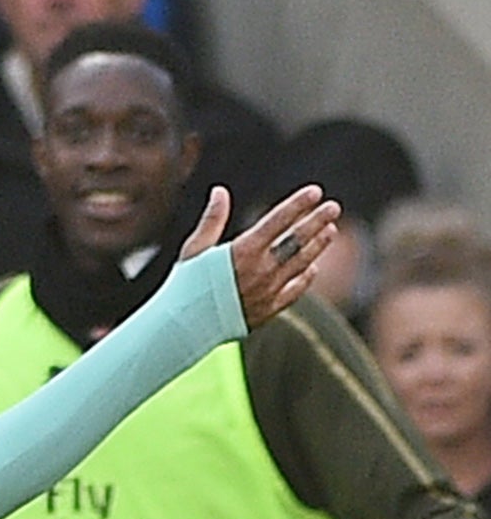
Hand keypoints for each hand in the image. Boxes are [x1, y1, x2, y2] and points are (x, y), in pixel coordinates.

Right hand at [189, 183, 340, 328]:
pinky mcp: (270, 309)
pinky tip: (313, 267)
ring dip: (317, 245)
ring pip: (301, 263)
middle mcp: (261, 269)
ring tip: (330, 230)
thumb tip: (220, 191)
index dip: (297, 205)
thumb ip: (212, 219)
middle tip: (333, 207)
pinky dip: (306, 277)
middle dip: (316, 221)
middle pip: (296, 241)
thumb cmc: (185, 285)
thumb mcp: (194, 248)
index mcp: (242, 251)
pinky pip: (295, 290)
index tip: (314, 192)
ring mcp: (269, 290)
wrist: (186, 327)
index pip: (277, 221)